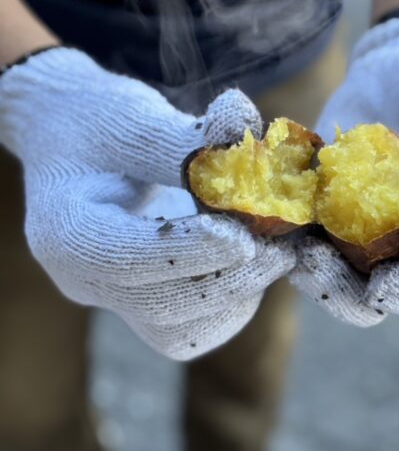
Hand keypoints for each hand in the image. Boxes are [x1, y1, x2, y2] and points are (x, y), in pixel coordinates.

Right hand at [0, 48, 295, 357]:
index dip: (193, 252)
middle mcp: (84, 280)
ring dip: (237, 296)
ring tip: (274, 252)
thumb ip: (187, 138)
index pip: (128, 260)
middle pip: (161, 308)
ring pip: (181, 332)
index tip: (245, 235)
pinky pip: (191, 328)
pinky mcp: (142, 303)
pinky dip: (231, 302)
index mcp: (65, 233)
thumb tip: (253, 133)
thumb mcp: (131, 118)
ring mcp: (113, 298)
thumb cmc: (97, 120)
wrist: (69, 137)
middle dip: (230, 280)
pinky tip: (255, 261)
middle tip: (281, 249)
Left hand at [290, 14, 398, 324]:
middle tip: (317, 262)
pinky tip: (267, 208)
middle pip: (373, 297)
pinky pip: (300, 234)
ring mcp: (358, 233)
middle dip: (342, 292)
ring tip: (293, 240)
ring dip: (306, 268)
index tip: (389, 280)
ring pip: (328, 274)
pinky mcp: (321, 210)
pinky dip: (283, 230)